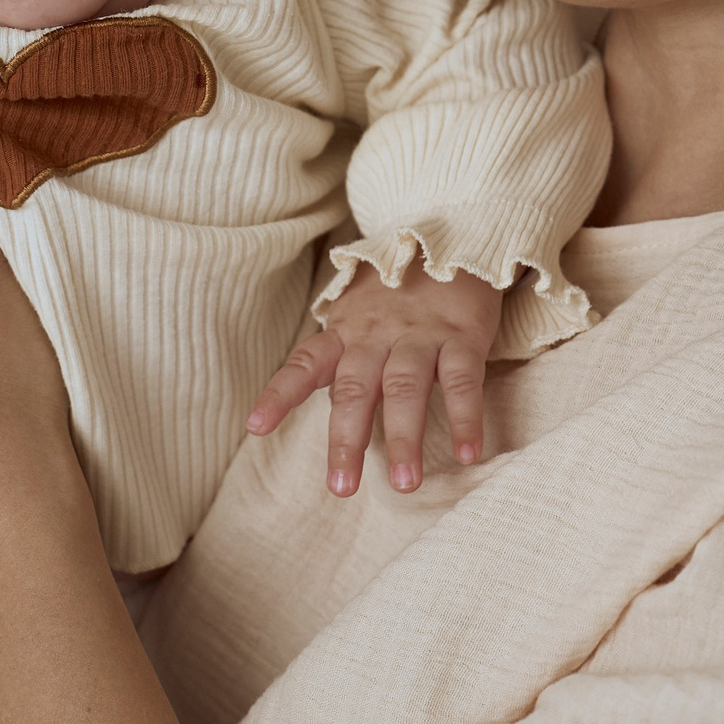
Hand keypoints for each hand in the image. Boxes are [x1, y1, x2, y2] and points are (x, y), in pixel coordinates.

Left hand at [246, 261, 500, 496]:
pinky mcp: (462, 334)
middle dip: (347, 439)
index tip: (255, 427)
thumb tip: (335, 412)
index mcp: (347, 332)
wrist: (454, 236)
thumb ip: (347, 361)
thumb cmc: (399, 292)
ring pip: (405, 387)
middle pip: (355, 388)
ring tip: (404, 483)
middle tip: (342, 487)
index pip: (305, 363)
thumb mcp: (361, 318)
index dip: (279, 394)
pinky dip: (465, 417)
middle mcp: (377, 334)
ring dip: (404, 437)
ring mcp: (420, 334)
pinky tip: (469, 453)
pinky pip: (462, 379)